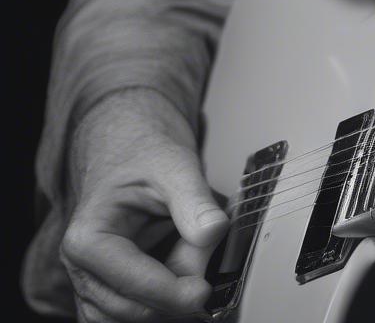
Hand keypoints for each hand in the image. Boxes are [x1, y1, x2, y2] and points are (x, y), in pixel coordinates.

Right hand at [60, 88, 228, 321]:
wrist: (133, 148)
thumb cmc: (145, 154)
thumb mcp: (175, 166)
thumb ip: (194, 202)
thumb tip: (213, 232)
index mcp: (87, 239)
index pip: (130, 284)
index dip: (171, 293)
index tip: (204, 293)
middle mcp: (81, 271)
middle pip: (131, 310)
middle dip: (175, 295)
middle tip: (209, 267)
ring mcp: (93, 286)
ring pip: (132, 320)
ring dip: (170, 304)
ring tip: (196, 267)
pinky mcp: (110, 294)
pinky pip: (135, 316)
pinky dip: (164, 307)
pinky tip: (185, 285)